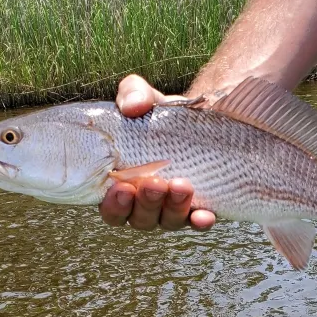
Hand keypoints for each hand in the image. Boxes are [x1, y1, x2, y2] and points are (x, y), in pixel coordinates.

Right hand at [98, 74, 215, 231]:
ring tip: (181, 185)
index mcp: (120, 183)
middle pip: (140, 218)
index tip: (121, 188)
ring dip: (173, 208)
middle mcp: (144, 203)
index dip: (115, 205)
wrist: (198, 118)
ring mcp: (171, 208)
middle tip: (154, 184)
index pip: (112, 207)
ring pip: (168, 221)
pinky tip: (205, 216)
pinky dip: (200, 221)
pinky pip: (198, 222)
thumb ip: (132, 94)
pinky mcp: (198, 207)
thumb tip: (133, 106)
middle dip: (146, 203)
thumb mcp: (143, 98)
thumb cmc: (158, 114)